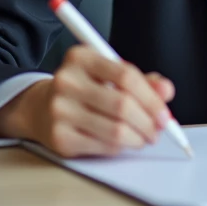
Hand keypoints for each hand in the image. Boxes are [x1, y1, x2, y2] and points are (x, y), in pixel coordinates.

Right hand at [0, 45, 176, 156]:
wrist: (39, 108)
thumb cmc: (84, 89)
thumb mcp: (109, 74)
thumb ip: (141, 81)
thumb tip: (166, 91)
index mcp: (81, 58)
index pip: (126, 76)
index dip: (151, 98)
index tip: (164, 113)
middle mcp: (66, 81)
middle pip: (122, 105)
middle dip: (148, 122)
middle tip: (158, 130)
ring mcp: (59, 110)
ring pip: (115, 130)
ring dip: (138, 138)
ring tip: (144, 138)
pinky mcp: (59, 137)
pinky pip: (103, 146)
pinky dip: (121, 147)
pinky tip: (123, 143)